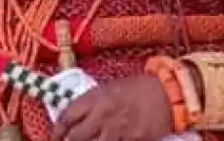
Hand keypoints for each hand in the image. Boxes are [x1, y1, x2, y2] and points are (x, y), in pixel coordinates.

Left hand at [52, 75, 173, 140]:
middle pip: (75, 138)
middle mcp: (102, 115)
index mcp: (95, 98)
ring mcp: (116, 130)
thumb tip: (79, 117)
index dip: (57, 131)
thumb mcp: (110, 89)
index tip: (55, 137)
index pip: (67, 116)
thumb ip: (93, 103)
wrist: (167, 93)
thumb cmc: (139, 88)